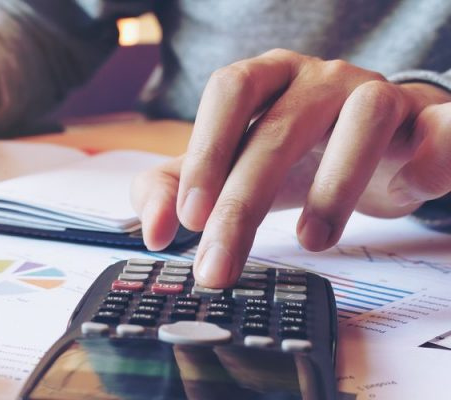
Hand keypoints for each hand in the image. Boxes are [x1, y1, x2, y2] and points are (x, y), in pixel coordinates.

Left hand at [132, 48, 450, 287]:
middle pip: (278, 127)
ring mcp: (378, 94)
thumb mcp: (229, 170)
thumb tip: (154, 234)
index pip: (230, 91)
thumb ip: (176, 189)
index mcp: (267, 78)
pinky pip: (439, 125)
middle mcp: (320, 78)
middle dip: (243, 203)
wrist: (380, 149)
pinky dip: (433, 150)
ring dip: (334, 186)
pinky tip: (410, 184)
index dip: (207, 150)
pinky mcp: (428, 120)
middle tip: (219, 264)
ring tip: (311, 242)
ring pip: (363, 119)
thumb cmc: (295, 156)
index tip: (189, 218)